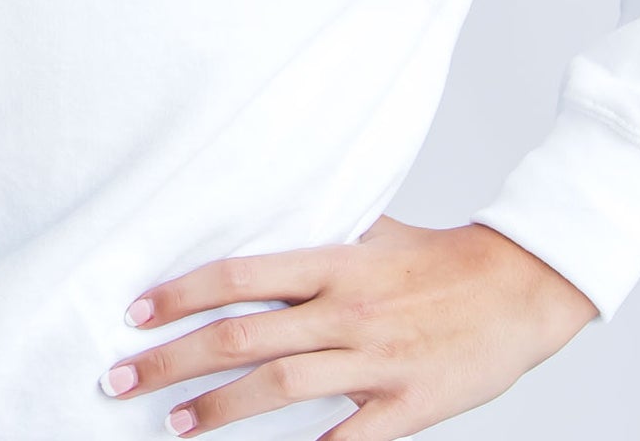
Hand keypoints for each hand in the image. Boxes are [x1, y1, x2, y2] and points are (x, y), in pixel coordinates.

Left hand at [95, 215, 598, 437]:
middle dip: (174, 360)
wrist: (518, 287)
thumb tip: (245, 220)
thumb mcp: (366, 231)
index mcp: (329, 263)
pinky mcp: (412, 404)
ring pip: (282, 387)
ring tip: (175, 424)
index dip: (180, 293)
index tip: (133, 312)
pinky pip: (353, 438)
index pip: (236, 276)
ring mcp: (377, 360)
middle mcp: (345, 310)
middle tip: (122, 378)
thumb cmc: (433, 258)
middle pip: (242, 336)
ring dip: (220, 409)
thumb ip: (309, 237)